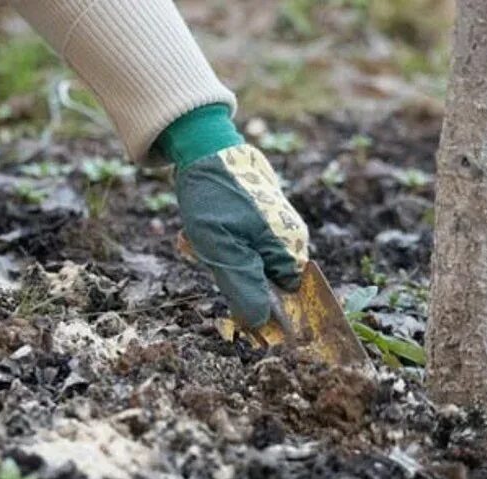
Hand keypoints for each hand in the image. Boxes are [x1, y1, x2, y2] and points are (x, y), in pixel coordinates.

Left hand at [175, 143, 308, 328]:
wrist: (203, 146)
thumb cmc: (213, 199)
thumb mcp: (223, 250)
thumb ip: (243, 288)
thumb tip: (260, 324)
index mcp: (289, 247)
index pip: (283, 295)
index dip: (255, 298)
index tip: (226, 283)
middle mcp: (288, 236)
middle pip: (260, 278)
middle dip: (228, 271)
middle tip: (204, 251)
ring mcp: (272, 224)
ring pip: (243, 260)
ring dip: (215, 255)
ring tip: (196, 236)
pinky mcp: (256, 214)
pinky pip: (236, 241)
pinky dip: (215, 240)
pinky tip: (197, 229)